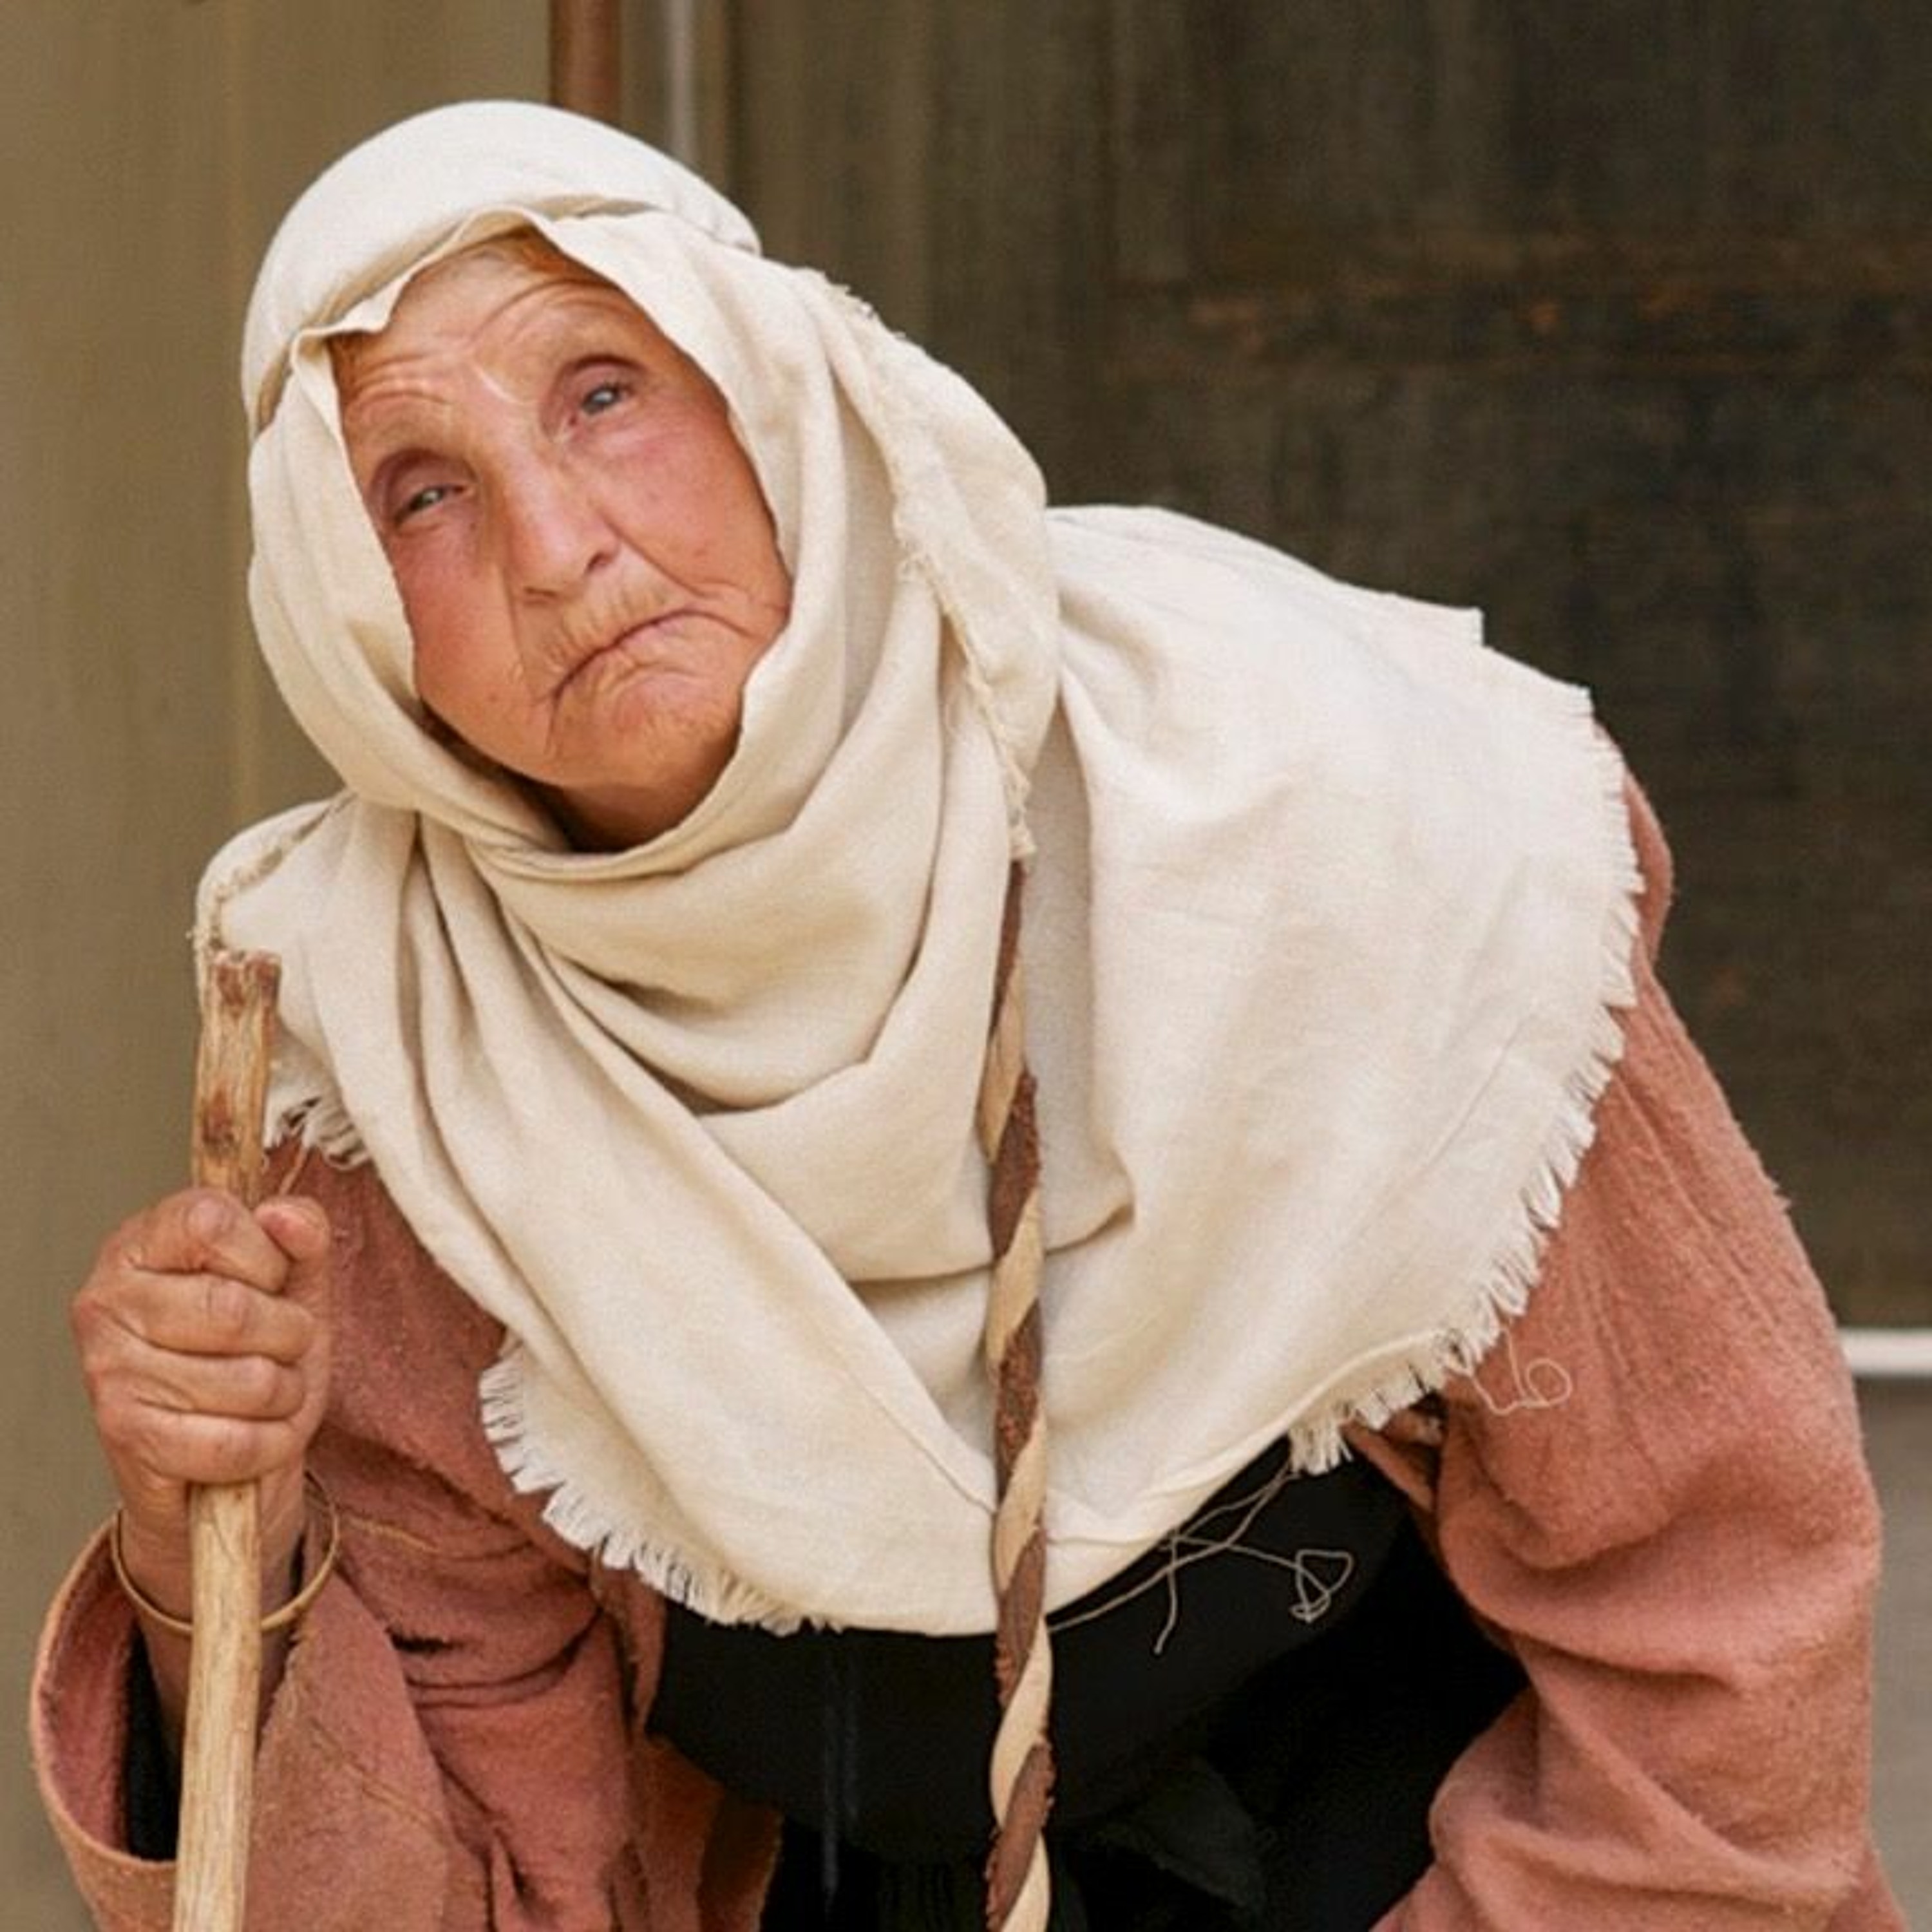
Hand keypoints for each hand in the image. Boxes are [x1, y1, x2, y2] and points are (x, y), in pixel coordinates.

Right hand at [73, 1186, 332, 1621]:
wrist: (220, 1457)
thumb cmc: (253, 1351)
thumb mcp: (292, 1281)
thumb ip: (301, 1234)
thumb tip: (283, 1215)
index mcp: (142, 1243)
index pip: (213, 1222)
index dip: (267, 1256)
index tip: (270, 1280)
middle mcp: (107, 1301)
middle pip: (235, 1310)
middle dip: (290, 1335)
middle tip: (283, 1345)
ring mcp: (109, 1371)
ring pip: (248, 1380)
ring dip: (285, 1392)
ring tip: (269, 1388)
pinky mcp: (127, 1437)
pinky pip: (235, 1443)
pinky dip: (271, 1442)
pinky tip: (257, 1430)